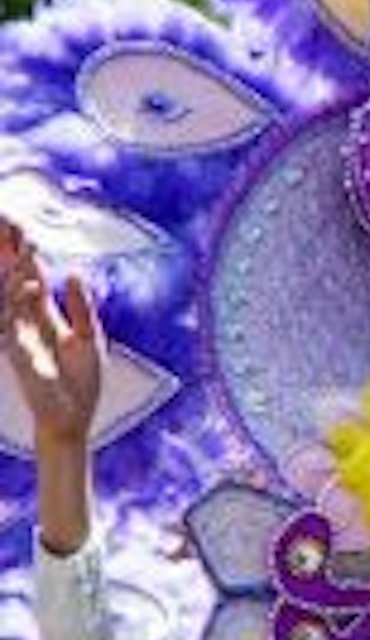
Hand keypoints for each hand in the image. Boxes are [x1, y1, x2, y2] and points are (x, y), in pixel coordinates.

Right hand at [0, 221, 99, 447]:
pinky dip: (14, 302)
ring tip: (11, 243)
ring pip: (8, 293)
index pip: (31, 276)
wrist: (74, 419)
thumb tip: (73, 274)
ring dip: (9, 269)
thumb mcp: (90, 340)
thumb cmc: (82, 385)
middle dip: (7, 250)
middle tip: (3, 220)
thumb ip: (82, 308)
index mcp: (47, 315)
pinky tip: (23, 286)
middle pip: (13, 277)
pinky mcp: (16, 351)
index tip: (18, 225)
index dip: (24, 252)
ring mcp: (19, 333)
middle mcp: (28, 319)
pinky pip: (9, 321)